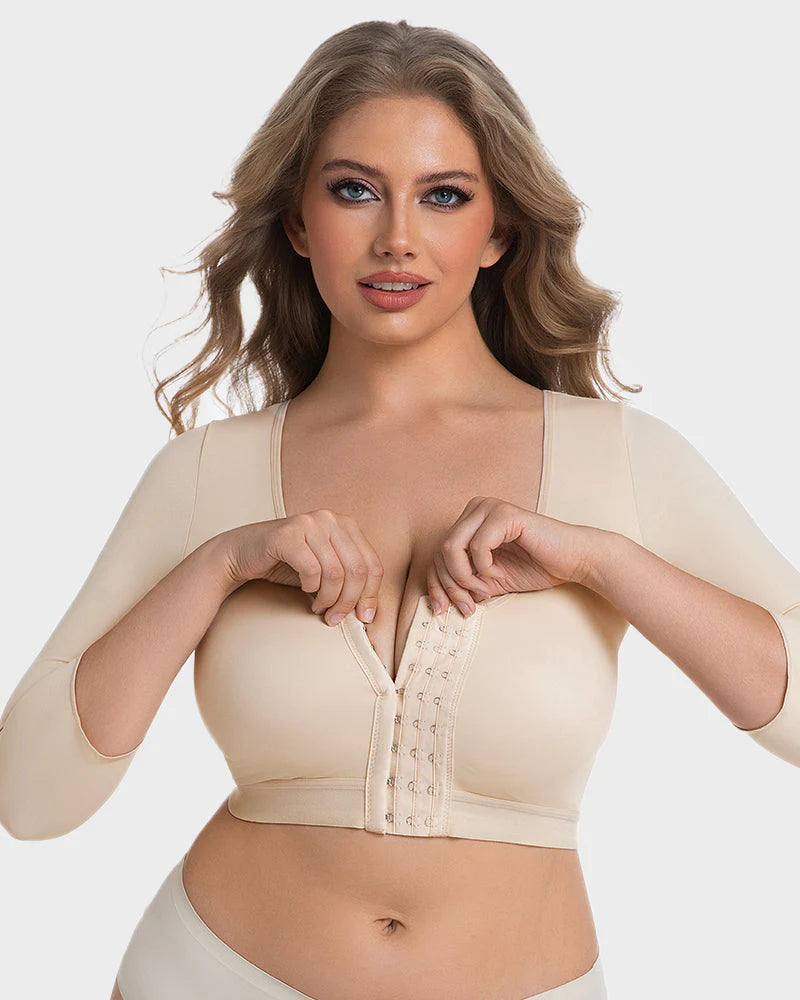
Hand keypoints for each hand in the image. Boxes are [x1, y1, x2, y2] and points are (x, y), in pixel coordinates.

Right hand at [218, 510, 383, 624]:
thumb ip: (349, 581)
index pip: (372, 564)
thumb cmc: (288, 565)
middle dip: (349, 601)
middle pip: (357, 570)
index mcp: (345, 525)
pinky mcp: (287, 534)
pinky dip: (310, 587)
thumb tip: (369, 612)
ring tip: (318, 607)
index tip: (364, 618)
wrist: (242, 554)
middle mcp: (330, 519)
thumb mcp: (326, 571)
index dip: (371, 595)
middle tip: (335, 618)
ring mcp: (308, 523)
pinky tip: (305, 590)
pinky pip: (312, 570)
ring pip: (336, 573)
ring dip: (328, 598)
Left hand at [426, 496, 596, 614]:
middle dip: (451, 586)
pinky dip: (484, 568)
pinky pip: (477, 546)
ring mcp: (489, 507)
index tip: (444, 610)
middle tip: (470, 606)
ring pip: (451, 548)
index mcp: (469, 521)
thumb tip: (437, 602)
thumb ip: (464, 583)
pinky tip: (498, 574)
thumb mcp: (488, 580)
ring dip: (465, 578)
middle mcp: (475, 508)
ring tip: (485, 590)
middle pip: (440, 552)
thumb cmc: (535, 567)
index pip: (436, 554)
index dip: (436, 585)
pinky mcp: (504, 514)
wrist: (573, 561)